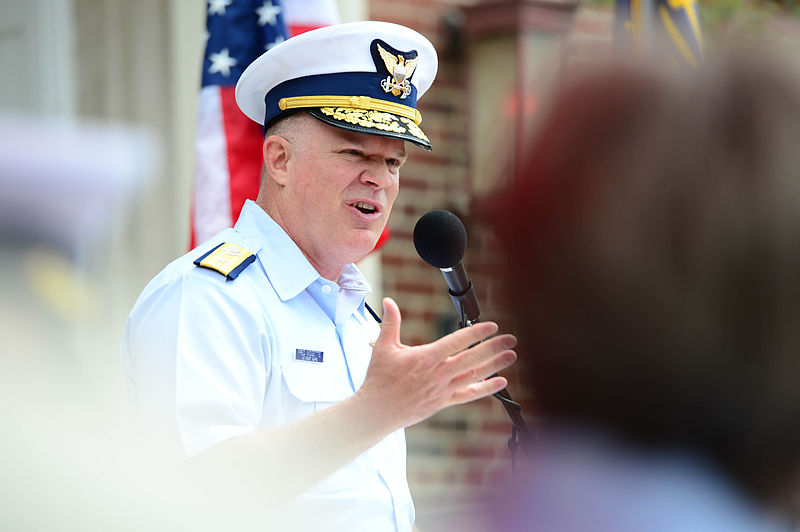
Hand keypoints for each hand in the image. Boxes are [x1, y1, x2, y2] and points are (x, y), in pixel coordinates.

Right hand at [356, 297, 516, 430]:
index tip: (491, 326)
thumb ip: (390, 322)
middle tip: (511, 339)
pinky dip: (486, 389)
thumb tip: (388, 302)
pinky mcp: (444, 402)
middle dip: (493, 348)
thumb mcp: (383, 347)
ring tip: (511, 356)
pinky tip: (500, 383)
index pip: (456, 342)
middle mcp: (438, 374)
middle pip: (471, 359)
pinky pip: (469, 395)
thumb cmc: (380, 379)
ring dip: (495, 365)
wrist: (378, 410)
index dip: (475, 333)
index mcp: (426, 358)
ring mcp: (443, 389)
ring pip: (474, 376)